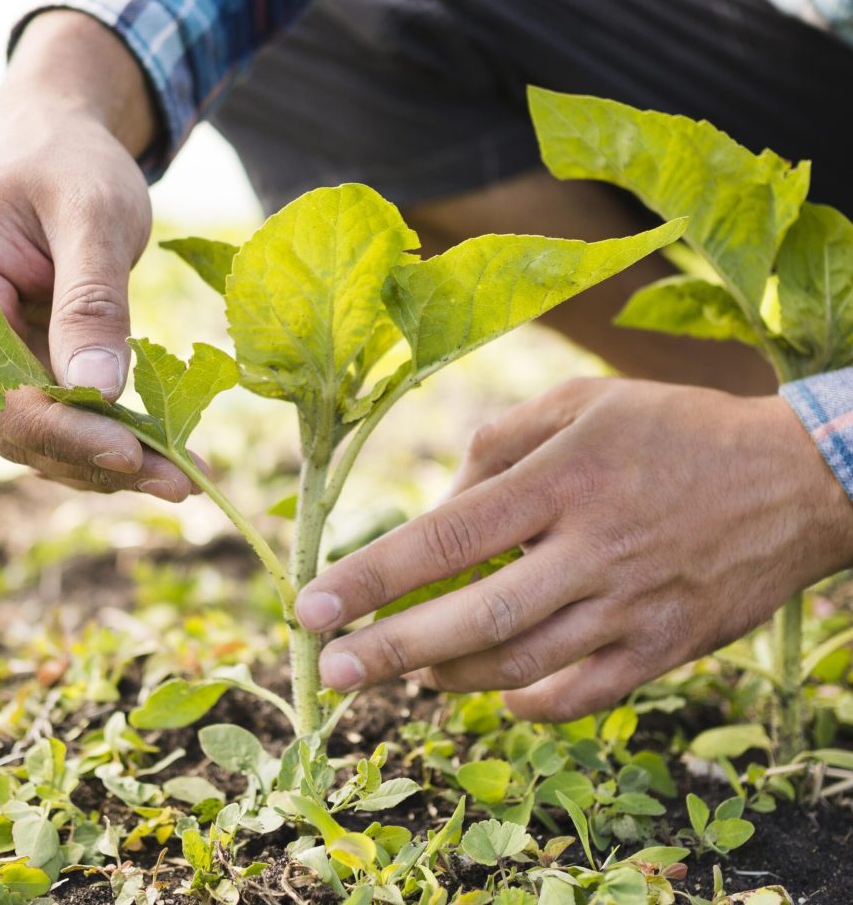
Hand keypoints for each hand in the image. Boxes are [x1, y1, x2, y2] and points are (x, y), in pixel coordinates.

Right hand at [0, 11, 193, 500]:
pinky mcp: (26, 359)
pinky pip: (63, 413)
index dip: (60, 430)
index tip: (132, 453)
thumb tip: (99, 391)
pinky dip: (112, 436)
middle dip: (97, 460)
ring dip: (108, 461)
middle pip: (16, 425)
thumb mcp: (92, 215)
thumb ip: (92, 300)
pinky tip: (167, 452)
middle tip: (180, 484)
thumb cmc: (70, 161)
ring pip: (40, 432)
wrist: (57, 139)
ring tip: (183, 479)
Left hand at [296, 377, 852, 719]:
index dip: (370, 577)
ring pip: (519, 664)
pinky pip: (580, 695)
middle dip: (388, 649)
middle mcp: (591, 548)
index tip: (312, 606)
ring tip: (408, 670)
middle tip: (330, 670)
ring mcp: (629, 606)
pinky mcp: (664, 647)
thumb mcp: (583, 403)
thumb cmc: (672, 429)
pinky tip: (494, 694)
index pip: (444, 538)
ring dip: (449, 674)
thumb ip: (498, 444)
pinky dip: (526, 702)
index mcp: (562, 479)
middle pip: (472, 616)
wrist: (793, 479)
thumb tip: (438, 508)